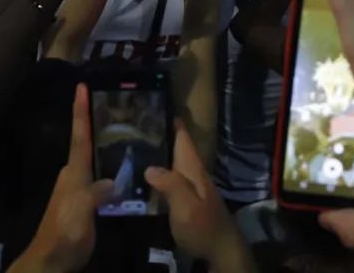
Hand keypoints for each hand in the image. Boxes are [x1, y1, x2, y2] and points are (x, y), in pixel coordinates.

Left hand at [16, 84, 112, 272]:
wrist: (51, 261)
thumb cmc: (63, 232)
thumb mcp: (80, 211)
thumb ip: (96, 192)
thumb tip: (113, 179)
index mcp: (74, 172)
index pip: (79, 136)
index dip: (80, 112)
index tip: (82, 86)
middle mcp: (75, 175)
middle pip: (86, 142)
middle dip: (97, 122)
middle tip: (119, 104)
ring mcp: (79, 189)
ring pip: (95, 159)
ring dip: (106, 144)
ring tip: (128, 129)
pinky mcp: (86, 202)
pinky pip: (101, 177)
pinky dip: (111, 167)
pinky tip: (125, 167)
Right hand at [144, 125, 246, 266]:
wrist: (220, 248)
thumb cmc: (202, 225)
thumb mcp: (185, 206)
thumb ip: (171, 185)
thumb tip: (149, 166)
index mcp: (192, 169)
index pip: (182, 137)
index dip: (172, 121)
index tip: (154, 105)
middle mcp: (193, 172)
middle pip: (177, 147)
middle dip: (160, 134)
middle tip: (133, 126)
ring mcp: (191, 186)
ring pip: (173, 162)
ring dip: (158, 152)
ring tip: (133, 146)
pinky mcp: (187, 198)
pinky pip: (171, 177)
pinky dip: (159, 170)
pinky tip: (144, 175)